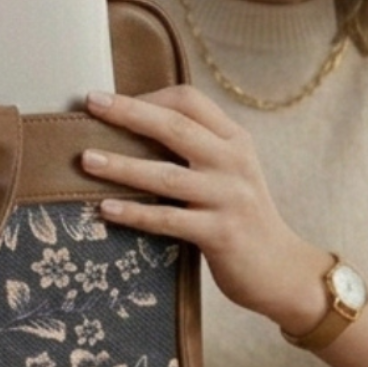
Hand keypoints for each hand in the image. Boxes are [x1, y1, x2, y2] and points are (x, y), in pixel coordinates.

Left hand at [81, 85, 331, 333]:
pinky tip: (106, 209)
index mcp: (234, 140)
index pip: (190, 101)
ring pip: (166, 175)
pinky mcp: (222, 234)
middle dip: (129, 112)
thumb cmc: (240, 216)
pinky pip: (170, 220)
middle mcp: (233, 161)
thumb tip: (131, 127)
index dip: (149, 97)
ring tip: (86, 160)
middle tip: (91, 103)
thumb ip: (195, 148)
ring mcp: (229, 197)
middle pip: (176, 127)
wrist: (281, 269)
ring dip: (122, 166)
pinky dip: (135, 214)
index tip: (112, 102)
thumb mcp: (227, 172)